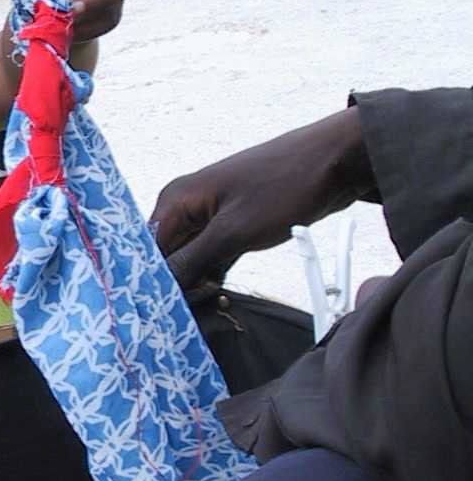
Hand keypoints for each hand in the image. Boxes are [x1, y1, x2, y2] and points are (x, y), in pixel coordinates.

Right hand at [152, 107, 374, 292]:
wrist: (334, 162)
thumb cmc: (283, 186)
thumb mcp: (234, 231)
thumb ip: (192, 261)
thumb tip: (159, 287)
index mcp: (177, 199)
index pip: (146, 250)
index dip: (149, 282)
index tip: (157, 313)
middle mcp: (187, 207)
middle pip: (166, 257)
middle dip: (173, 287)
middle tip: (185, 317)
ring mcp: (210, 217)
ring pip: (190, 260)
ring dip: (196, 285)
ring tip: (204, 312)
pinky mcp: (232, 227)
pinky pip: (212, 257)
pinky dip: (215, 277)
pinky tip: (219, 299)